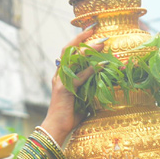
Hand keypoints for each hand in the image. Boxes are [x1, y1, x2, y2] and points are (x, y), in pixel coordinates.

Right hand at [40, 27, 101, 145]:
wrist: (55, 130)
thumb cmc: (68, 117)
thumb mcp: (82, 99)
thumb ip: (89, 89)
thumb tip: (104, 85)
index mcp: (62, 76)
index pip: (69, 52)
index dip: (78, 40)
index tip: (91, 31)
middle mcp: (59, 75)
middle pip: (68, 49)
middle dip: (81, 37)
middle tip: (95, 29)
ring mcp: (61, 81)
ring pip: (73, 59)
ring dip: (88, 50)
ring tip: (102, 43)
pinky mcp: (65, 89)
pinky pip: (80, 76)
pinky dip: (92, 69)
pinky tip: (103, 65)